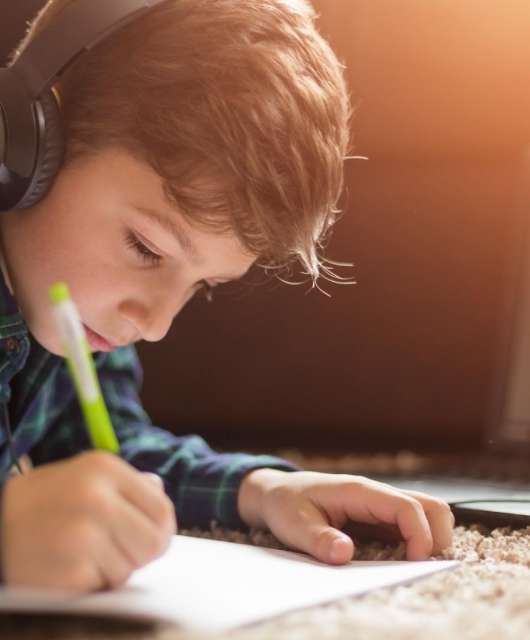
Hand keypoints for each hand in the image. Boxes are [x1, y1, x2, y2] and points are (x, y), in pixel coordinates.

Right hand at [1, 451, 176, 590]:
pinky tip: (66, 567)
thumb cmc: (41, 503)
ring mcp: (81, 536)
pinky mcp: (68, 572)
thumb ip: (126, 485)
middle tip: (111, 548)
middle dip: (138, 552)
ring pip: (130, 569)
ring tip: (80, 554)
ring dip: (110, 569)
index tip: (143, 536)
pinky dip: (90, 585)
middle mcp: (96, 498)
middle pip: (154, 542)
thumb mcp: (83, 476)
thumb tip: (158, 490)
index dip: (159, 529)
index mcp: (105, 468)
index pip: (162, 509)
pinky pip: (103, 588)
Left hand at [238, 470, 454, 563]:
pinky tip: (399, 562)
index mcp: (359, 491)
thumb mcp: (293, 525)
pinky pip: (411, 526)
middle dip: (437, 537)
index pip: (406, 507)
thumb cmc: (285, 504)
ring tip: (411, 566)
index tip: (413, 564)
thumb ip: (319, 540)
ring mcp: (380, 505)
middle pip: (431, 506)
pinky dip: (417, 543)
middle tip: (416, 567)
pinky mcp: (379, 518)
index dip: (420, 535)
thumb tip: (345, 554)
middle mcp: (376, 494)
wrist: (276, 493)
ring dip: (431, 539)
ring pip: (427, 514)